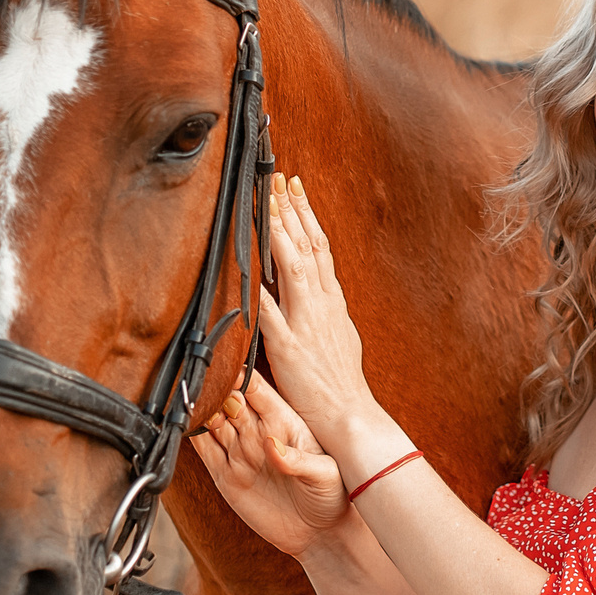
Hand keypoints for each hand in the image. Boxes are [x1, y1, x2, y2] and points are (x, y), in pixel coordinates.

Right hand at [191, 376, 348, 557]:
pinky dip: (193, 436)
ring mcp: (241, 453)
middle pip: (230, 399)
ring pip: (213, 421)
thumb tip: (270, 443)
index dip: (241, 375)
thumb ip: (297, 460)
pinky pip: (205, 449)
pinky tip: (185, 425)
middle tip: (203, 385)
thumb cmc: (332, 497)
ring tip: (191, 403)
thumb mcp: (324, 476)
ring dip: (202, 410)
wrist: (319, 534)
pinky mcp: (227, 476)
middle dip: (215, 389)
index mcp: (284, 423)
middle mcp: (259, 433)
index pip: (258, 389)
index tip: (226, 366)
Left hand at [258, 175, 381, 449]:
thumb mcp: (338, 335)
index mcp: (332, 301)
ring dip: (278, 234)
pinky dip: (257, 289)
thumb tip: (313, 289)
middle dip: (290, 210)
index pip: (319, 247)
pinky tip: (245, 267)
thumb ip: (322, 309)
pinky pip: (269, 314)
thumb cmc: (340, 382)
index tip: (294, 187)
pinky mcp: (289, 349)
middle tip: (277, 178)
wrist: (350, 415)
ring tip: (266, 204)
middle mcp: (322, 305)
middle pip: (307, 247)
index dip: (305, 214)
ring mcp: (306, 324)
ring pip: (292, 268)